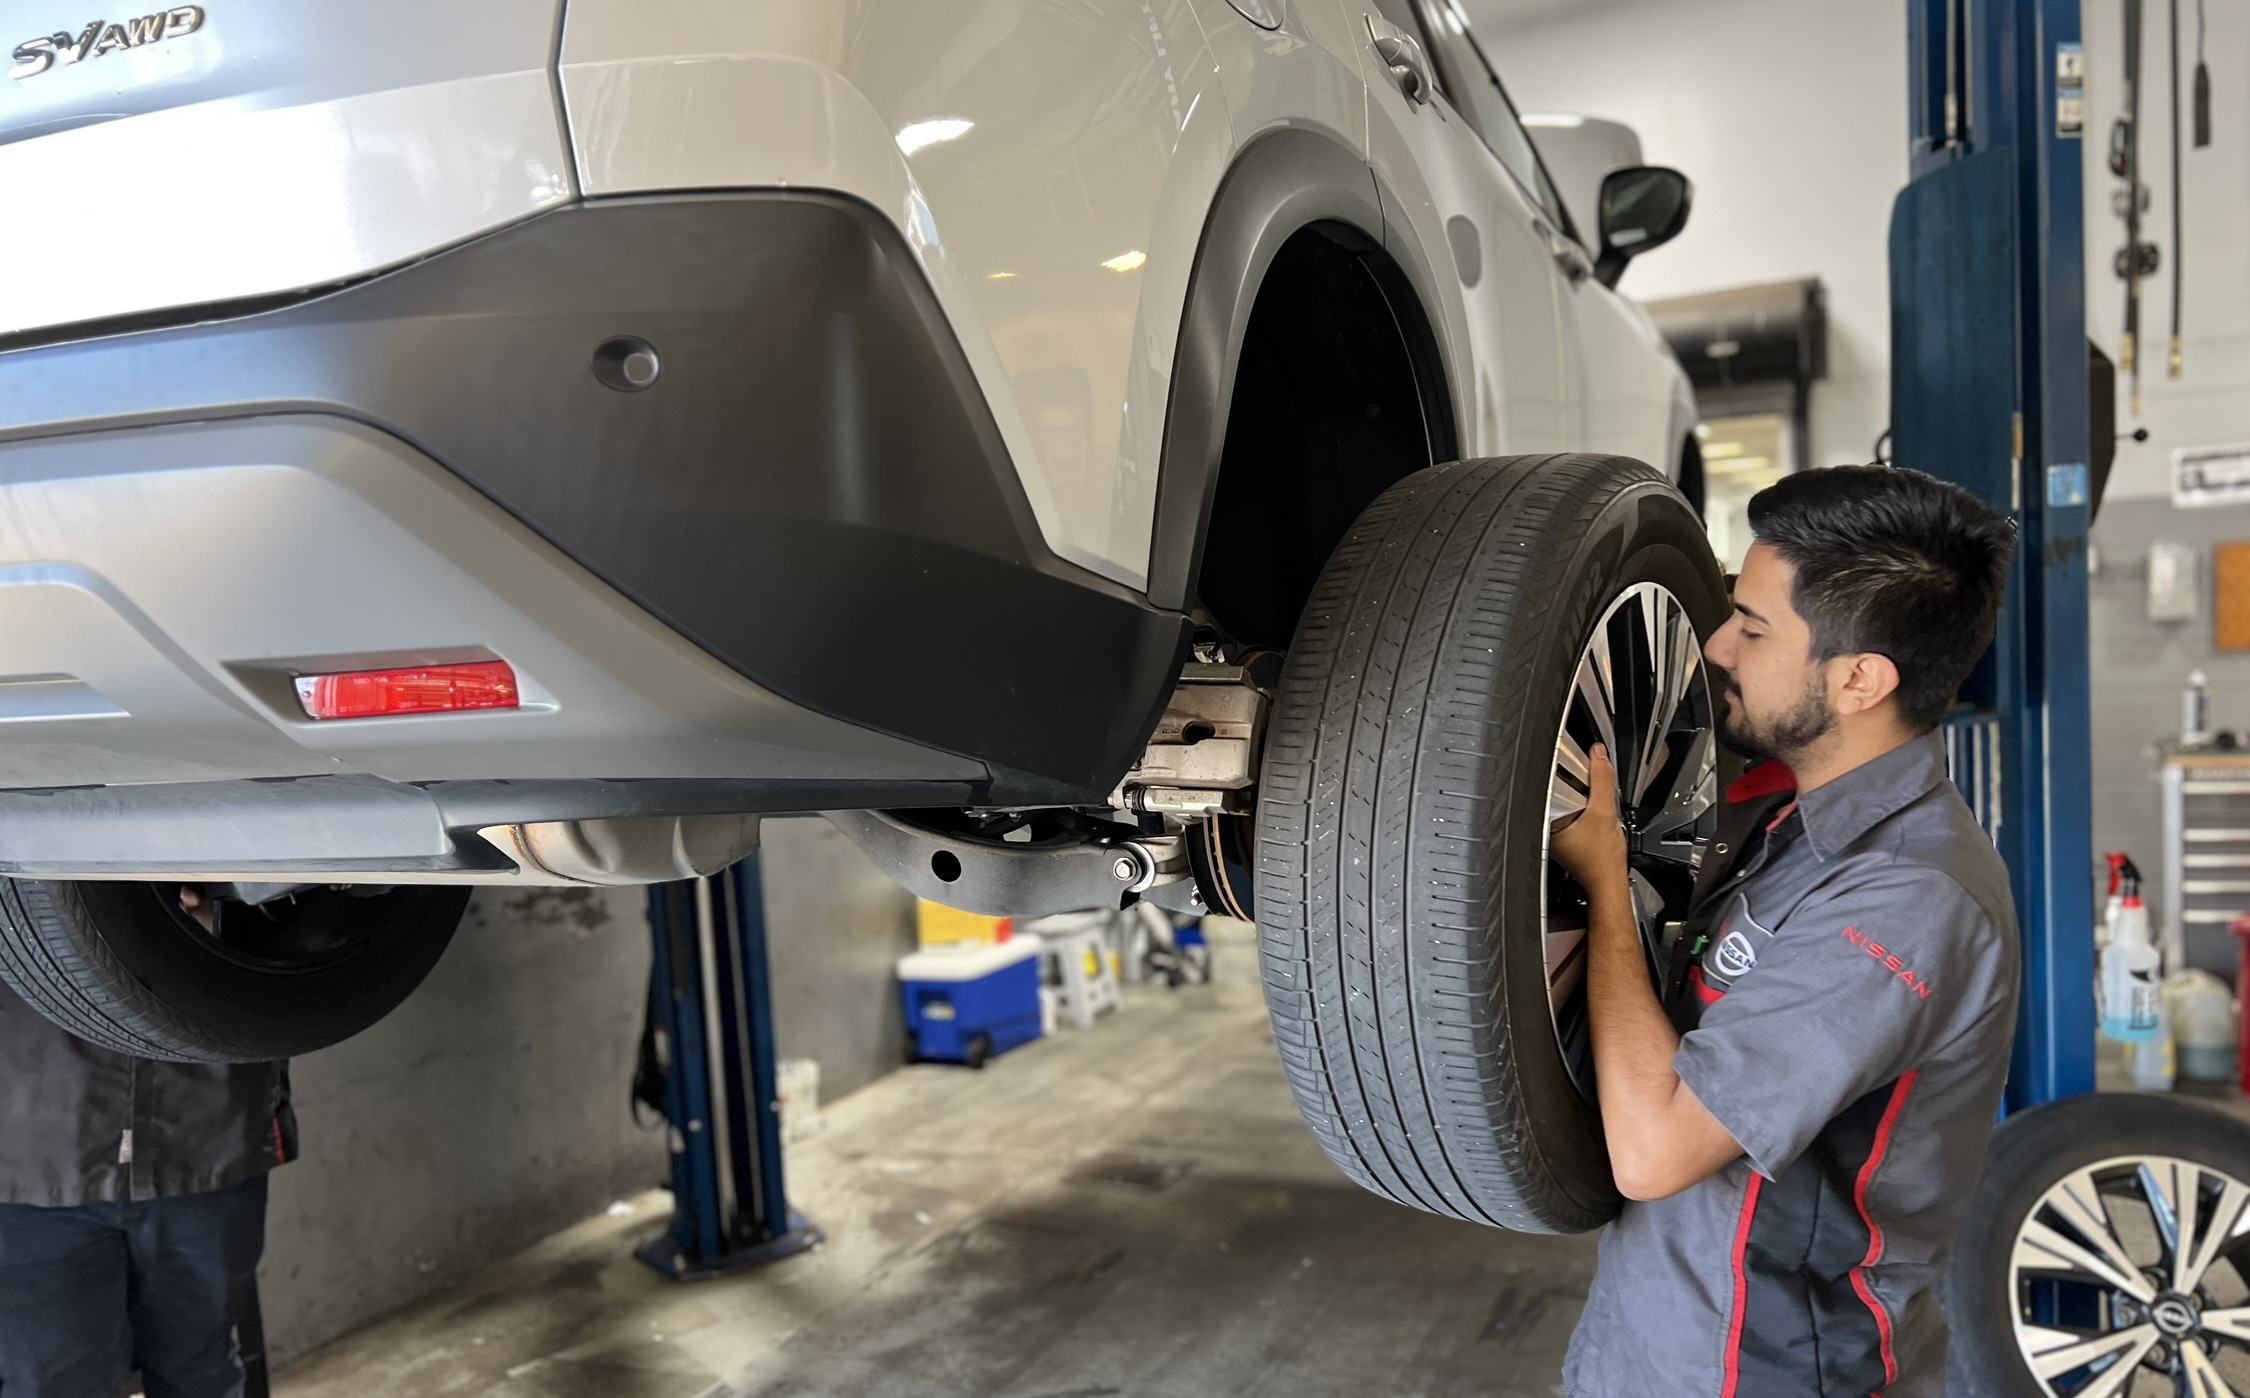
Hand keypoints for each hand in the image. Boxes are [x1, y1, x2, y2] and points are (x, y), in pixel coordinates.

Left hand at [1549, 743, 1627, 888]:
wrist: (1610, 881)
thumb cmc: (1601, 859)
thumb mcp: (1604, 811)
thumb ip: (1601, 780)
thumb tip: (1598, 755)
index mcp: (1547, 821)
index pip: (1551, 784)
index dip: (1567, 770)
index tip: (1578, 762)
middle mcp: (1548, 828)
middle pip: (1561, 792)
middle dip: (1578, 785)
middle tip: (1591, 781)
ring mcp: (1559, 835)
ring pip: (1570, 804)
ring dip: (1584, 798)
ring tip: (1596, 801)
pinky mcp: (1571, 839)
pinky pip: (1576, 815)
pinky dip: (1587, 810)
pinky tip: (1597, 814)